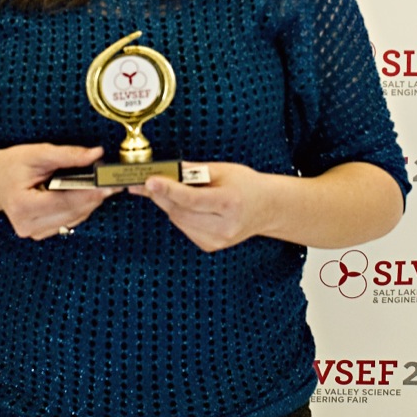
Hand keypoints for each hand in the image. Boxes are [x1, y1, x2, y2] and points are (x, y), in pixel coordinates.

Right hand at [0, 143, 118, 239]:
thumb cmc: (11, 166)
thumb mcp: (36, 153)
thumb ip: (67, 155)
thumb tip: (96, 154)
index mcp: (23, 206)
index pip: (64, 201)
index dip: (89, 193)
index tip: (109, 184)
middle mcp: (28, 225)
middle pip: (73, 212)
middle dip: (94, 196)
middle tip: (111, 180)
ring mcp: (34, 232)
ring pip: (75, 218)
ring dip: (89, 202)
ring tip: (99, 184)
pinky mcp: (41, 234)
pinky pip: (69, 221)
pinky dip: (80, 207)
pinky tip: (84, 193)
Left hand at [130, 162, 277, 252]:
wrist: (267, 208)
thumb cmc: (246, 185)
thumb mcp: (223, 170)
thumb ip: (193, 170)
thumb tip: (165, 170)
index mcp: (230, 203)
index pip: (192, 199)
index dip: (168, 190)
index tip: (149, 181)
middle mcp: (224, 226)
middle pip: (180, 211)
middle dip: (162, 195)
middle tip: (149, 181)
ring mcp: (218, 240)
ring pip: (178, 221)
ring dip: (169, 204)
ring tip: (170, 190)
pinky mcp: (211, 246)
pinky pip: (184, 228)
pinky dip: (179, 215)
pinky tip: (187, 205)